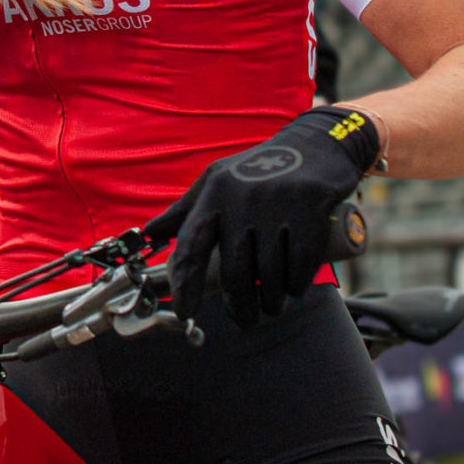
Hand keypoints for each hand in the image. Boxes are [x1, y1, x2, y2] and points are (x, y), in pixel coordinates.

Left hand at [145, 106, 379, 327]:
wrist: (314, 143)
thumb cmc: (257, 169)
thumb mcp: (215, 182)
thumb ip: (184, 211)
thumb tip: (150, 234)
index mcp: (213, 195)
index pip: (191, 246)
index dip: (186, 284)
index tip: (186, 312)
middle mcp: (240, 199)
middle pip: (235, 272)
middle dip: (240, 306)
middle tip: (245, 320)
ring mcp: (277, 204)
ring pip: (270, 274)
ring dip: (272, 301)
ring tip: (273, 306)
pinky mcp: (311, 209)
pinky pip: (301, 264)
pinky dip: (297, 285)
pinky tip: (294, 290)